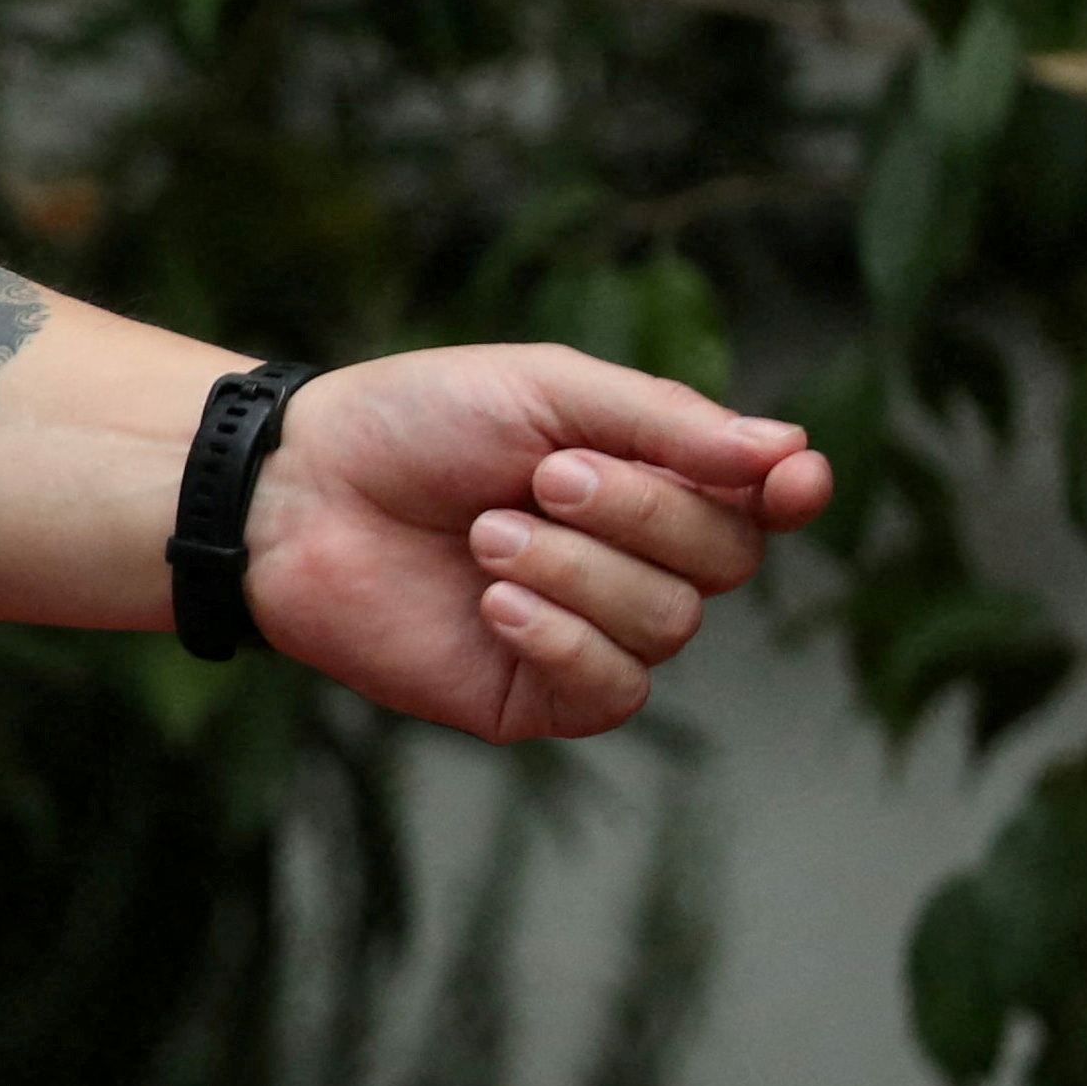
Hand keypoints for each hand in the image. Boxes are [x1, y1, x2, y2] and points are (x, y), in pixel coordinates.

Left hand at [244, 349, 832, 741]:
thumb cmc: (415, 423)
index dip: (788, 495)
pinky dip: (562, 641)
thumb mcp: (542, 388)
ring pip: (668, 625)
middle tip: (540, 478)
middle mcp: (637, 559)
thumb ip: (662, 421)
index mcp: (649, 476)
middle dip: (638, 513)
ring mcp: (591, 631)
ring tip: (484, 536)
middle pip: (725, 559)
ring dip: (578, 571)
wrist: (297, 492)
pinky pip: (611, 691)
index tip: (787, 482)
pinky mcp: (539, 696)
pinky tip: (493, 605)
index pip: (760, 502)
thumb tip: (789, 453)